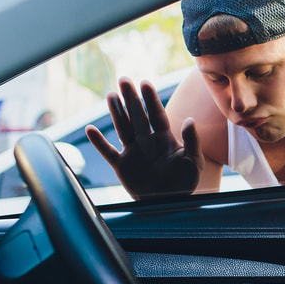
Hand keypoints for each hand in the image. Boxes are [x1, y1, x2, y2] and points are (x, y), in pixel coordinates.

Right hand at [85, 77, 203, 198]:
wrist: (170, 204)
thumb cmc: (185, 183)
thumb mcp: (194, 162)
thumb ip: (191, 141)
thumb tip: (190, 120)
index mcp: (165, 139)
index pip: (156, 115)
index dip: (150, 99)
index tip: (145, 83)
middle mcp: (147, 142)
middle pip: (137, 116)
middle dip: (131, 98)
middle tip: (124, 79)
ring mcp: (133, 152)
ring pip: (123, 127)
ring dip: (117, 112)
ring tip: (112, 95)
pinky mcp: (122, 166)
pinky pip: (108, 152)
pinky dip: (98, 142)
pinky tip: (90, 130)